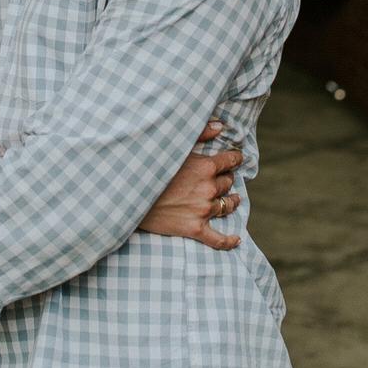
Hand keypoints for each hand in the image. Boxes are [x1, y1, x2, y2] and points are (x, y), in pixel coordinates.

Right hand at [138, 118, 242, 250]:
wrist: (130, 194)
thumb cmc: (150, 166)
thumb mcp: (175, 146)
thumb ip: (200, 134)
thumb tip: (220, 126)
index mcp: (206, 167)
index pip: (230, 161)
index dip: (234, 159)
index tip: (236, 159)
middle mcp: (209, 188)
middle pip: (228, 182)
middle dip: (226, 179)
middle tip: (222, 179)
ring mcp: (203, 210)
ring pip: (227, 205)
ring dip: (231, 201)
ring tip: (232, 200)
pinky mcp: (195, 229)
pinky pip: (218, 239)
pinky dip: (229, 241)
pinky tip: (236, 240)